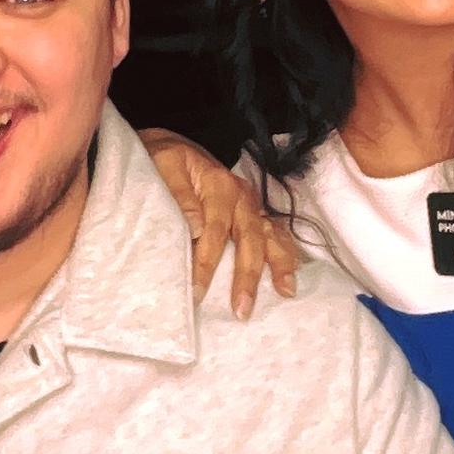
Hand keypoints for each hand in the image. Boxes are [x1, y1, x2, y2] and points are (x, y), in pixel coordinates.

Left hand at [138, 129, 299, 311]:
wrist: (171, 144)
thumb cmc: (163, 158)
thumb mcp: (163, 164)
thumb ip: (178, 193)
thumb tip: (196, 227)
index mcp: (220, 184)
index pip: (214, 231)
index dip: (206, 263)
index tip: (197, 291)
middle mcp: (241, 194)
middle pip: (249, 239)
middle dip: (247, 276)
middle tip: (242, 310)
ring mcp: (250, 203)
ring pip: (270, 235)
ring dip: (278, 265)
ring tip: (285, 292)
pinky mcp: (253, 210)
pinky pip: (274, 232)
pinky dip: (285, 253)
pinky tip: (289, 276)